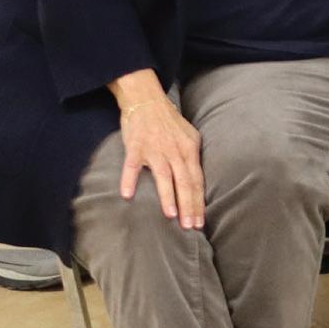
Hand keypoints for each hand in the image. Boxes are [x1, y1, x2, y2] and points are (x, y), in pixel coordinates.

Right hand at [110, 69, 202, 229]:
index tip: (200, 222)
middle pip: (185, 182)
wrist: (147, 100)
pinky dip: (130, 179)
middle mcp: (175, 151)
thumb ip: (192, 158)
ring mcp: (155, 149)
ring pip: (164, 176)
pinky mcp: (136, 146)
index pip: (197, 181)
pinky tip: (128, 195)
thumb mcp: (189, 137)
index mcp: (189, 150)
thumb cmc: (169, 122)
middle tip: (190, 226)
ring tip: (171, 215)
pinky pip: (132, 166)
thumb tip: (197, 181)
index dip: (199, 202)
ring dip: (168, 196)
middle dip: (189, 205)